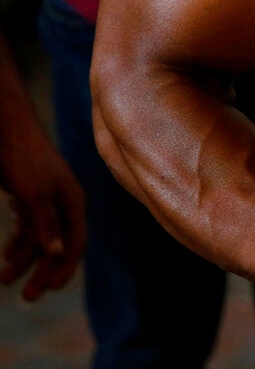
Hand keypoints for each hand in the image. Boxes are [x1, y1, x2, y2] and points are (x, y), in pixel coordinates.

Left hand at [0, 132, 85, 301]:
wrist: (7, 129)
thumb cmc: (25, 160)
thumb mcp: (35, 195)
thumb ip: (47, 225)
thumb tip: (57, 255)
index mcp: (73, 202)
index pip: (75, 242)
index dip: (65, 267)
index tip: (51, 289)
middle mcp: (63, 204)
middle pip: (56, 245)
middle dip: (42, 270)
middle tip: (28, 296)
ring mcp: (46, 200)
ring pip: (39, 238)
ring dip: (24, 259)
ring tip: (5, 279)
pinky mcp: (29, 197)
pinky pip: (27, 227)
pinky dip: (17, 242)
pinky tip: (6, 255)